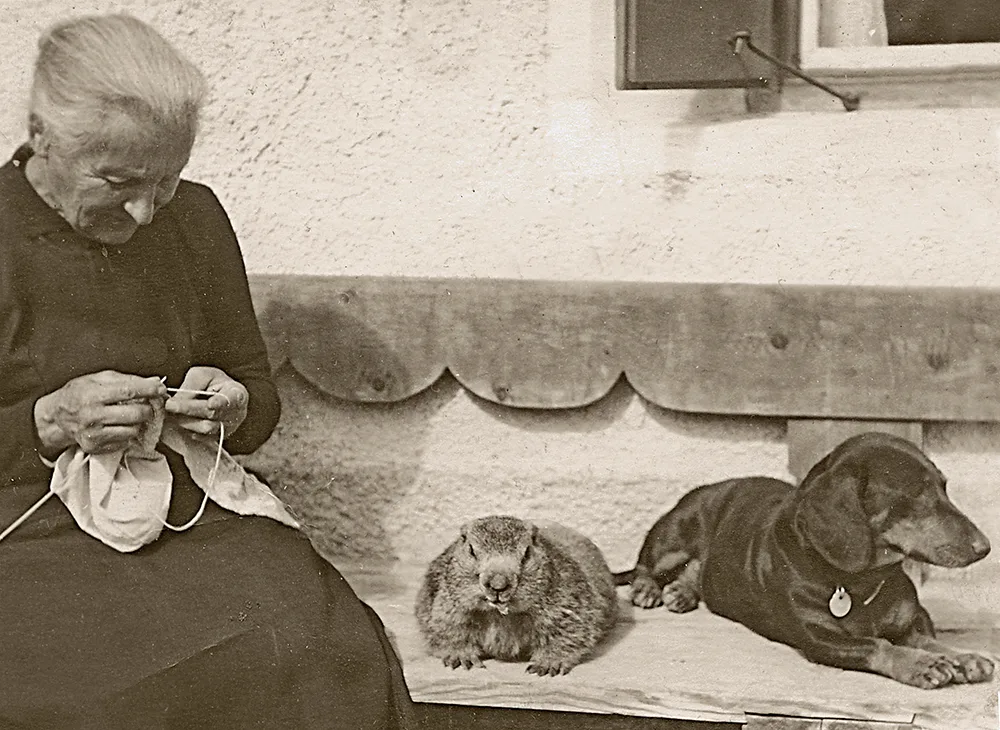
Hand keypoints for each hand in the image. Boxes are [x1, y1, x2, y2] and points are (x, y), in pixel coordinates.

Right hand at [34, 371, 166, 454]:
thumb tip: (154, 382)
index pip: (129, 391)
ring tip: (130, 415)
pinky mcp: (96, 447)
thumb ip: (127, 379)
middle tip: (147, 404)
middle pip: (136, 414)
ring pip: (134, 430)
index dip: (149, 390)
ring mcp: (94, 434)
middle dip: (148, 408)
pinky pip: (124, 441)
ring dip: (138, 423)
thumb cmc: (78, 394)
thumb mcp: (98, 379)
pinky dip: (127, 433)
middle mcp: (93, 416)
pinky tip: (118, 426)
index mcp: (93, 395)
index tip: (161, 389)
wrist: (56, 417)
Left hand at [164, 366, 247, 436]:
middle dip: (189, 409)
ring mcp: (228, 428)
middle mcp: (236, 413)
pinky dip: (188, 431)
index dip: (222, 402)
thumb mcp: (203, 375)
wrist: (217, 396)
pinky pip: (202, 439)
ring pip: (206, 428)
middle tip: (169, 404)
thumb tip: (175, 401)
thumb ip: (192, 385)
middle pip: (212, 413)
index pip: (233, 399)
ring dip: (186, 421)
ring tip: (172, 413)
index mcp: (237, 393)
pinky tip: (179, 423)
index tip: (211, 404)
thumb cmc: (211, 384)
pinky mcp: (218, 438)